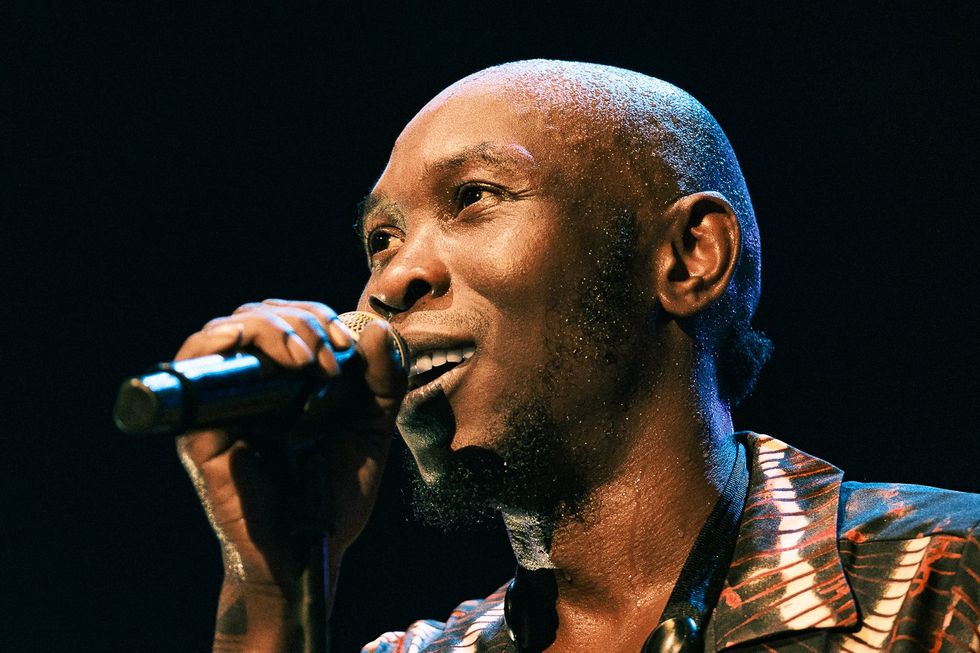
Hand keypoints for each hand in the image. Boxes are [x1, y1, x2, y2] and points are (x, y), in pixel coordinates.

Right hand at [174, 299, 405, 600]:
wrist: (309, 552)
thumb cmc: (334, 494)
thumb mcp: (373, 429)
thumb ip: (384, 382)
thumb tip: (375, 329)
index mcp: (286, 378)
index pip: (288, 318)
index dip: (317, 317)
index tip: (348, 348)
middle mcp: (249, 385)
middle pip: (258, 315)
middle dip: (301, 322)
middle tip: (332, 356)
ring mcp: (222, 405)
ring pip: (226, 330)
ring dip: (271, 327)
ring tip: (309, 358)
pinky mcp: (200, 429)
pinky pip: (193, 372)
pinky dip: (223, 344)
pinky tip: (268, 355)